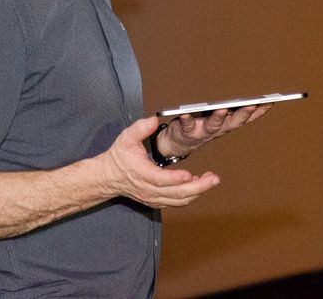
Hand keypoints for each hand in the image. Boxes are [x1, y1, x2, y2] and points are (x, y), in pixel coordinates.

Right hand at [98, 116, 220, 208]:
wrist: (108, 177)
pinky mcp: (156, 201)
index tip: (190, 174)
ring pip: (179, 200)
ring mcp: (153, 198)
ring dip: (197, 192)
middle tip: (214, 179)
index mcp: (142, 173)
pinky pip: (176, 202)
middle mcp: (148, 189)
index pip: (161, 180)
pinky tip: (198, 185)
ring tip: (210, 180)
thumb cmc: (119, 156)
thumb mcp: (126, 137)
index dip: (176, 179)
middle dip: (198, 187)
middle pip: (176, 194)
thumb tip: (154, 119)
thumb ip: (141, 128)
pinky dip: (189, 196)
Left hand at [160, 104, 271, 157]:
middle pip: (232, 122)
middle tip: (251, 105)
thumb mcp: (219, 118)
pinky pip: (187, 125)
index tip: (270, 102)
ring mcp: (202, 131)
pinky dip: (187, 119)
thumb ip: (232, 111)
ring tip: (221, 108)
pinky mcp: (186, 131)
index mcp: (226, 124)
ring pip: (213, 126)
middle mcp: (217, 129)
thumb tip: (251, 100)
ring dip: (218, 118)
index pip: (245, 118)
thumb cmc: (200, 126)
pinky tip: (186, 113)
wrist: (178, 143)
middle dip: (243, 114)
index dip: (258, 112)